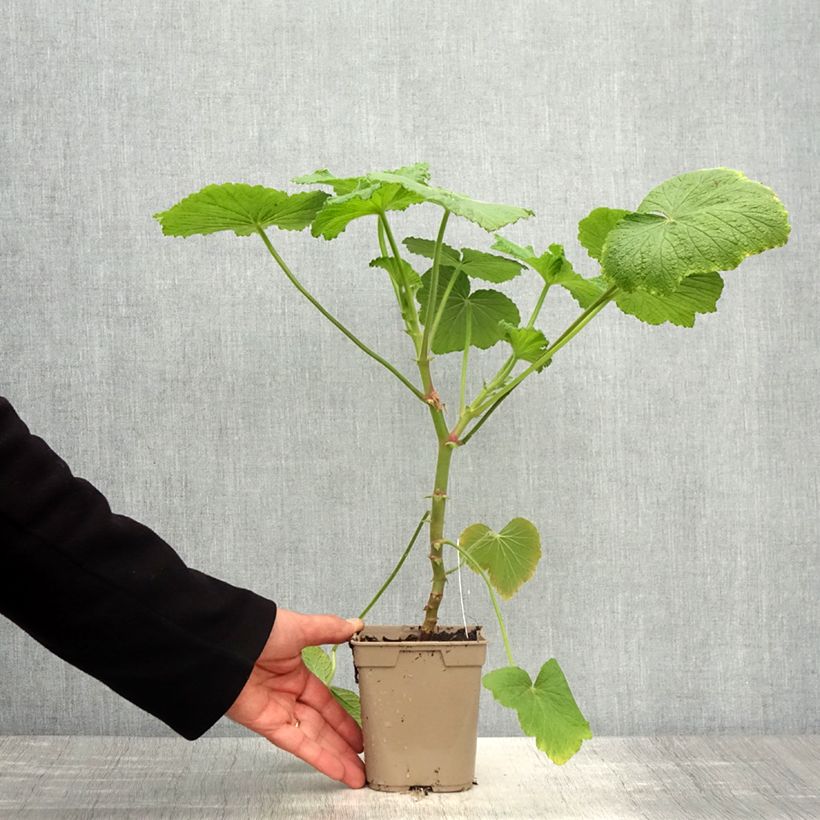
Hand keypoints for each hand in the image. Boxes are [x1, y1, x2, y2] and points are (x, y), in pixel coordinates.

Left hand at [226, 608, 365, 787]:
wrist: (228, 643)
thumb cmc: (259, 631)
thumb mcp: (301, 627)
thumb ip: (328, 629)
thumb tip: (353, 625)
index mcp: (296, 674)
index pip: (326, 702)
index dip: (343, 718)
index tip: (359, 731)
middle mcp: (287, 696)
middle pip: (321, 726)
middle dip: (343, 744)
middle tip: (363, 759)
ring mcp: (277, 711)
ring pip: (313, 739)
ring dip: (335, 757)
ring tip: (357, 773)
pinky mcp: (266, 724)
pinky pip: (297, 744)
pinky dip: (318, 757)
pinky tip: (336, 768)